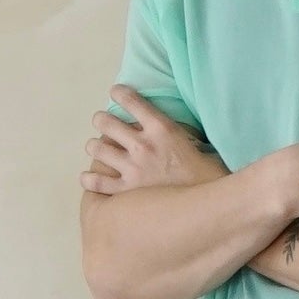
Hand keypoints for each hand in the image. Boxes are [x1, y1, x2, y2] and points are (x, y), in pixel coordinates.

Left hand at [83, 87, 229, 192]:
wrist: (208, 207)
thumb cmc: (210, 177)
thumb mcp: (201, 146)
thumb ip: (185, 136)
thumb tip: (183, 133)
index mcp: (162, 128)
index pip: (133, 101)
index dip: (120, 93)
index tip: (116, 92)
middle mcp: (143, 144)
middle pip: (106, 122)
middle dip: (101, 120)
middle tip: (102, 122)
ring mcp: (132, 168)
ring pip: (96, 149)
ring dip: (94, 146)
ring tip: (95, 148)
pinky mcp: (126, 191)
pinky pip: (97, 182)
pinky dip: (89, 178)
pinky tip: (88, 178)